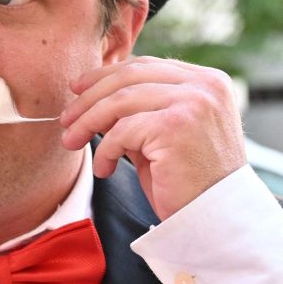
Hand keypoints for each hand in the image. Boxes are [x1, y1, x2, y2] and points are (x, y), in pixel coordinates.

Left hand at [58, 56, 246, 220]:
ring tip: (72, 141)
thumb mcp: (164, 135)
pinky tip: (104, 169)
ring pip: (121, 100)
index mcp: (207, 81)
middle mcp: (204, 86)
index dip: (106, 75)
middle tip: (66, 119)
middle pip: (130, 76)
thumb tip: (92, 96)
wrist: (217, 217)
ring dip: (88, 122)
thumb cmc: (189, 181)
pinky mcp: (176, 127)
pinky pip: (122, 131)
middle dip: (89, 98)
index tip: (78, 89)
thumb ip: (140, 110)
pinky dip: (105, 150)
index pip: (146, 66)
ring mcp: (193, 103)